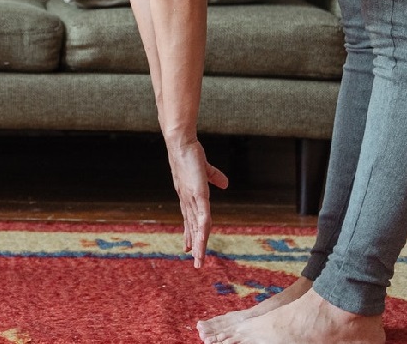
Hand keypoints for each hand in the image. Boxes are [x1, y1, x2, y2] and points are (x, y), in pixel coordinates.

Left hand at [165, 137, 228, 267]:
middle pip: (192, 227)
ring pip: (197, 226)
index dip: (190, 234)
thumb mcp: (204, 170)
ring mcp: (192, 198)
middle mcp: (187, 201)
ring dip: (198, 243)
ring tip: (198, 259)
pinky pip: (202, 215)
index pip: (190, 220)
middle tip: (196, 263)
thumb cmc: (191, 154)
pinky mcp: (197, 193)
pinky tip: (203, 240)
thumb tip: (226, 184)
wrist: (181, 143)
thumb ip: (214, 177)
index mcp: (188, 197)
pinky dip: (202, 229)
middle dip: (194, 245)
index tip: (188, 248)